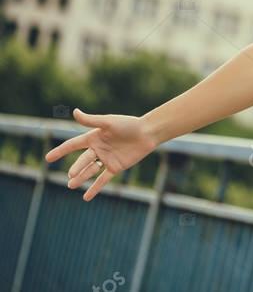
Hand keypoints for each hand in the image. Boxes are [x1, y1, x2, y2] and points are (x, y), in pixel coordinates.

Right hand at [44, 108, 159, 200]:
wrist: (148, 132)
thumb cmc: (128, 124)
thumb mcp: (108, 122)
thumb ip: (91, 120)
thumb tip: (74, 112)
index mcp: (93, 137)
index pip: (73, 145)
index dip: (61, 151)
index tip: (48, 158)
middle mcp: (98, 149)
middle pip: (83, 160)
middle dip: (76, 168)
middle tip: (70, 175)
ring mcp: (106, 159)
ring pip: (90, 171)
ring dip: (81, 178)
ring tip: (71, 185)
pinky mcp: (116, 167)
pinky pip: (103, 179)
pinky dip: (95, 188)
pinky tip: (86, 197)